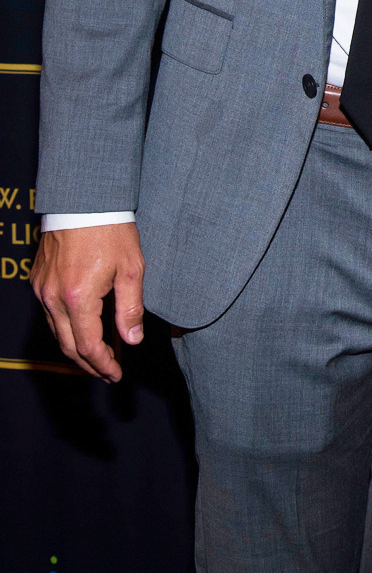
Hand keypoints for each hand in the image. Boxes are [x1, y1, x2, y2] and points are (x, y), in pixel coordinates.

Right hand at [30, 223, 144, 381]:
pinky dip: (66, 326)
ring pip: (56, 330)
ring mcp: (42, 288)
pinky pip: (50, 312)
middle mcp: (53, 297)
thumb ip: (131, 308)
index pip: (88, 346)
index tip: (116, 373)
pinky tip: (84, 325)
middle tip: (107, 371)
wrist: (83, 198)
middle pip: (68, 345)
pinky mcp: (38, 278)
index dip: (103, 364)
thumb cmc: (111, 229)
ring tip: (99, 353)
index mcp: (78, 298)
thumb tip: (132, 340)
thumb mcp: (131, 268)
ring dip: (77, 346)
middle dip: (88, 363)